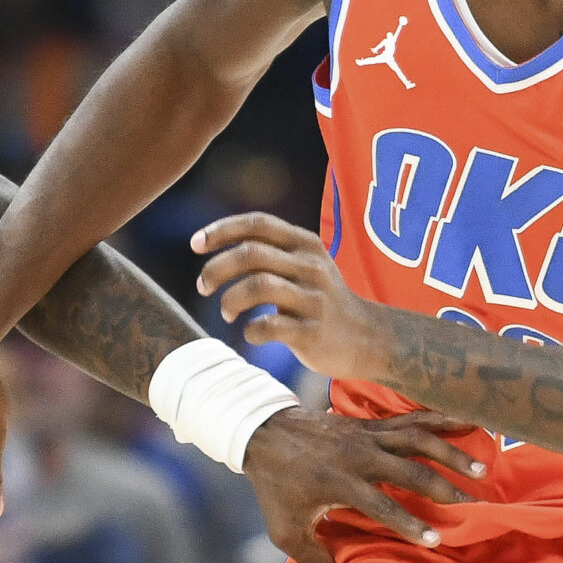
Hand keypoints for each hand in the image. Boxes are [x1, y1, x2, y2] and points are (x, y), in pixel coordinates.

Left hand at [192, 214, 388, 380]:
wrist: (367, 338)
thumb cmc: (319, 299)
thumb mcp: (304, 264)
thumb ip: (269, 249)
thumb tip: (212, 241)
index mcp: (305, 244)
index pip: (258, 224)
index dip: (221, 230)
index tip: (195, 244)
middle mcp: (311, 267)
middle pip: (251, 254)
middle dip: (216, 269)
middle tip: (202, 287)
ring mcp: (314, 300)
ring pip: (258, 287)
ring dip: (230, 300)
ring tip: (226, 312)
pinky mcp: (313, 332)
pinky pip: (270, 326)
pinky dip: (250, 331)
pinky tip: (251, 334)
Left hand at [242, 407, 484, 562]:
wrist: (264, 432)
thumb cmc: (276, 486)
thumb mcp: (283, 528)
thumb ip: (310, 556)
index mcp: (339, 482)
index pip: (382, 506)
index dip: (409, 524)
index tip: (436, 540)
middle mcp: (359, 456)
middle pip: (410, 471)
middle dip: (444, 489)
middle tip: (474, 506)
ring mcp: (367, 435)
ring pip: (417, 439)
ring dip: (451, 452)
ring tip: (482, 469)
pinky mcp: (371, 424)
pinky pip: (411, 418)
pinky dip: (440, 418)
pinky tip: (468, 419)